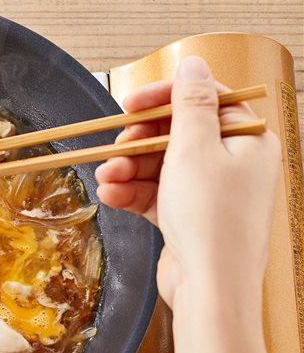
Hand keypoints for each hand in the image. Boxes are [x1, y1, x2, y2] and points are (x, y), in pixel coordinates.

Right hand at [95, 56, 279, 305]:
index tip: (131, 104)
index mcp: (247, 139)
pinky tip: (111, 196)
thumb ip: (190, 103)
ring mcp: (209, 191)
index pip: (203, 100)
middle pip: (176, 134)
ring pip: (160, 165)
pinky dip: (132, 192)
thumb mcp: (194, 150)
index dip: (164, 98)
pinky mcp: (188, 216)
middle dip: (138, 142)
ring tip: (106, 178)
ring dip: (128, 169)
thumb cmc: (213, 220)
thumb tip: (193, 64)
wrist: (212, 288)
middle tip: (116, 147)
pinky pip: (155, 193)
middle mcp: (232, 162)